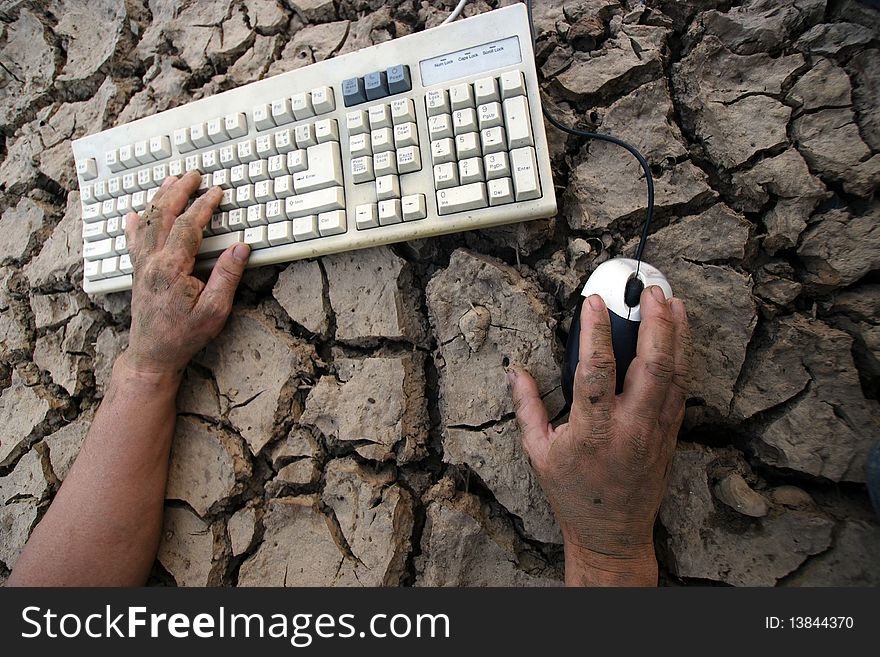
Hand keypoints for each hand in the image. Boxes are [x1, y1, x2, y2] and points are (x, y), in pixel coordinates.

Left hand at [122, 171, 249, 377]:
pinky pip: (132, 240)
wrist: (153, 354)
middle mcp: (152, 262)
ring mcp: (141, 266)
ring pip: (147, 222)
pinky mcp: (137, 272)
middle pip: (163, 215)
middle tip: (192, 175)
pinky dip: (134, 223)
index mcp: (172, 268)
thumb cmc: (184, 335)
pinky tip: (133, 213)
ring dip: (159, 199)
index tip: (216, 191)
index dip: (203, 205)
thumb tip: (240, 248)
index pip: (187, 226)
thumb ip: (227, 277)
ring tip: (170, 181)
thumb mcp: (215, 310)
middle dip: (179, 191)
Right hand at [509, 287, 690, 585]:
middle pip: (650, 367)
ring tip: (672, 301)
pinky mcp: (670, 435)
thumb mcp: (538, 453)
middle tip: (650, 292)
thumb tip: (515, 373)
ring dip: (676, 335)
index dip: (596, 333)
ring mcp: (655, 431)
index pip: (597, 371)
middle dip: (654, 323)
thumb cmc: (573, 493)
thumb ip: (527, 409)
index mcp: (592, 431)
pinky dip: (682, 359)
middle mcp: (629, 428)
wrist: (612, 532)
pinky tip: (680, 336)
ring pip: (674, 374)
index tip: (594, 302)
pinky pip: (681, 390)